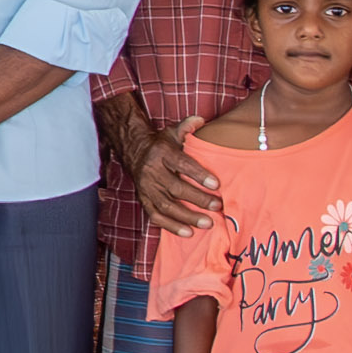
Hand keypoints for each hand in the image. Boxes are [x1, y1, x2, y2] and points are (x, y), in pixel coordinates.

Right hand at [130, 119, 225, 234]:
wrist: (133, 152)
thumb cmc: (160, 145)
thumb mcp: (172, 132)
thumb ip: (187, 127)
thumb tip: (201, 120)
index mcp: (161, 153)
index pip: (182, 165)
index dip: (198, 175)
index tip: (216, 184)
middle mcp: (152, 172)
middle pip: (176, 189)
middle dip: (198, 199)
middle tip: (218, 206)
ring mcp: (146, 188)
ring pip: (167, 206)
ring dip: (188, 217)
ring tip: (208, 223)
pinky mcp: (143, 200)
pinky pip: (156, 217)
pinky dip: (172, 226)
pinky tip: (188, 232)